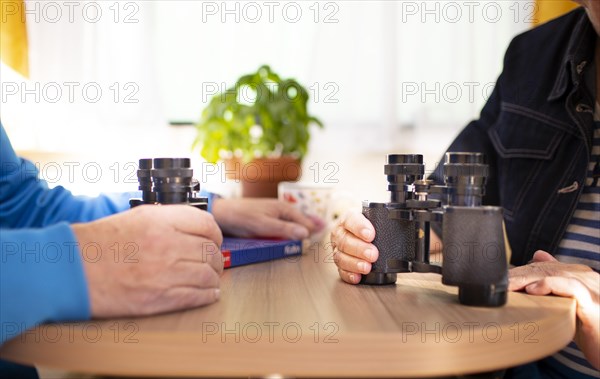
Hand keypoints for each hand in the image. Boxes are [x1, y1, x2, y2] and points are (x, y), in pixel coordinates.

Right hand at [72, 205, 223, 317]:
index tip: (214, 240)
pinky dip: (208, 295)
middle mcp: (168, 245)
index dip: (215, 234)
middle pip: (210, 252)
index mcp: (161, 221)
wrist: (73, 270)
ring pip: (208, 275)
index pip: (207, 225)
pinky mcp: (161, 298)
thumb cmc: (100, 243)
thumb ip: (169, 220)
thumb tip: (196, 228)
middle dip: (215, 258)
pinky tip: (208, 293)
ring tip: (209, 278)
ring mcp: (166, 273)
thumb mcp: (137, 216)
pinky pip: (198, 296)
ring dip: (212, 277)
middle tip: (212, 262)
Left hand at [211, 198, 322, 238]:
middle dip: (310, 225)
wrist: (222, 213)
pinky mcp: (266, 219)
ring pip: (292, 222)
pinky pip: (282, 224)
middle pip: (300, 220)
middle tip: (322, 231)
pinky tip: (290, 232)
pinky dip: (289, 229)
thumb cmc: (242, 217)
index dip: (313, 229)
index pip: (304, 222)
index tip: (322, 235)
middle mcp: (281, 209)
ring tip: (311, 231)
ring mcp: (273, 214)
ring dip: (300, 227)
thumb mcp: (264, 225)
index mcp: (284, 208)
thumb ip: (285, 230)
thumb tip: (306, 234)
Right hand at [330, 211, 377, 283]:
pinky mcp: (340, 264)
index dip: (359, 227)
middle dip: (359, 249)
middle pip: (344, 241)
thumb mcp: (375, 219)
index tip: (370, 235)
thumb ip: (384, 221)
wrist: (362, 234)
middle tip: (373, 254)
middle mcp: (340, 234)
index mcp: (348, 219)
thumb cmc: (370, 227)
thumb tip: (405, 226)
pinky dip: (349, 275)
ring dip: (354, 263)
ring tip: (367, 267)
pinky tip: (357, 277)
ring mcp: (338, 250)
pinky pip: (341, 271)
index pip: (350, 220)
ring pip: (341, 257)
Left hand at [509, 251, 599, 368]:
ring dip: (526, 279)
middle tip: (498, 282)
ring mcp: (591, 286)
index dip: (520, 272)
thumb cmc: (592, 330)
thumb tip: (537, 256)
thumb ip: (555, 282)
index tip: (500, 279)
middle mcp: (586, 276)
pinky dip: (548, 285)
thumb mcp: (570, 303)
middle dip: (519, 274)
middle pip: (545, 268)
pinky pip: (569, 286)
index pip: (544, 266)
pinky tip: (531, 290)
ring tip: (507, 286)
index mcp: (580, 275)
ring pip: (553, 274)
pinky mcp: (593, 301)